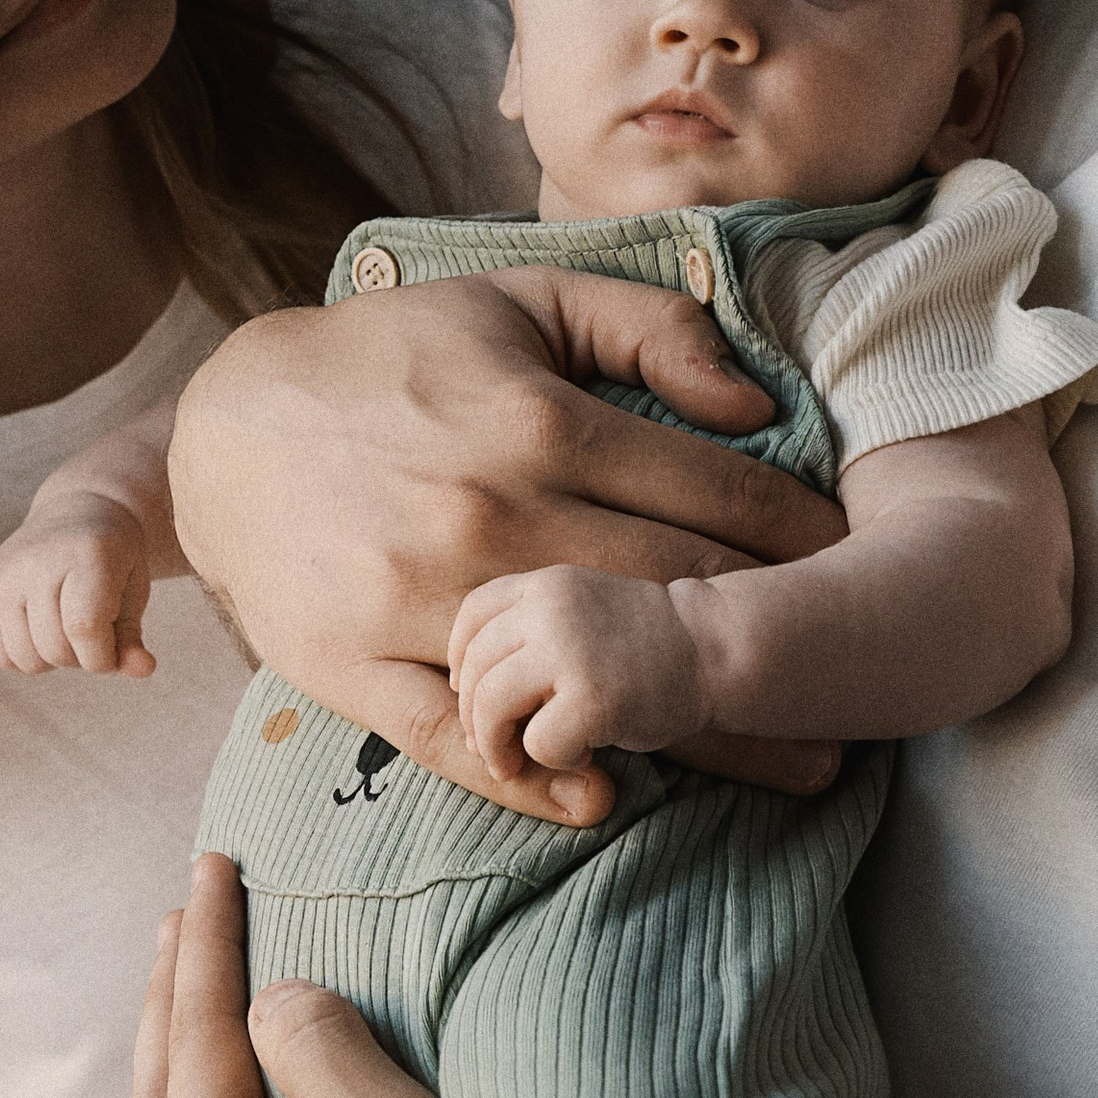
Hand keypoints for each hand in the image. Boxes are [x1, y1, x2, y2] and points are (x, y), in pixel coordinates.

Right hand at [0, 491, 155, 677]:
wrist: (74, 514)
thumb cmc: (111, 560)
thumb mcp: (133, 591)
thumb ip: (133, 636)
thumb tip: (143, 670)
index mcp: (86, 553)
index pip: (84, 628)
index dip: (102, 657)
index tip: (113, 652)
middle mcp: (37, 560)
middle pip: (55, 648)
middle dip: (81, 658)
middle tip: (91, 633)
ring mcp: (4, 574)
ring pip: (26, 659)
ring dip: (53, 661)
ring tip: (66, 630)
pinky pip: (1, 656)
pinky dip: (26, 659)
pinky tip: (42, 632)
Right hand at [166, 270, 844, 823]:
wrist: (222, 425)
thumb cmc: (393, 360)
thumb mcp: (519, 301)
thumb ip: (647, 329)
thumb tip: (757, 405)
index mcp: (538, 420)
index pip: (710, 492)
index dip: (804, 539)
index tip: (868, 572)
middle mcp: (487, 512)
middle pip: (673, 593)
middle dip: (784, 642)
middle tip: (875, 686)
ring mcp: (417, 598)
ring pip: (586, 673)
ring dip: (701, 729)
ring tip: (800, 768)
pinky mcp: (352, 668)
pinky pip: (455, 736)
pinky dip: (530, 773)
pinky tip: (606, 795)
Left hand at [450, 565, 705, 776]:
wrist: (715, 648)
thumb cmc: (646, 642)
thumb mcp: (581, 609)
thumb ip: (530, 629)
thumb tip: (463, 687)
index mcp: (546, 584)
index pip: (472, 618)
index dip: (462, 662)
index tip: (470, 691)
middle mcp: (550, 610)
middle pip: (476, 670)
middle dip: (474, 719)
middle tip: (493, 749)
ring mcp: (569, 652)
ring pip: (491, 706)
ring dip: (495, 746)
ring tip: (517, 762)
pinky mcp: (590, 699)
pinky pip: (538, 742)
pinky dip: (553, 760)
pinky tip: (584, 753)